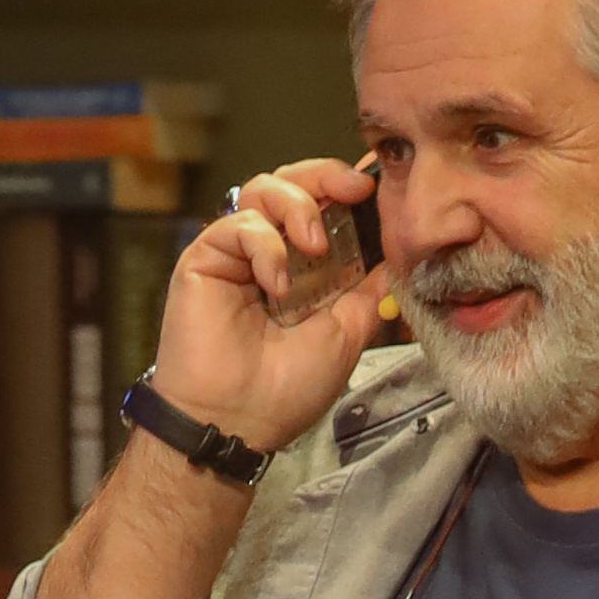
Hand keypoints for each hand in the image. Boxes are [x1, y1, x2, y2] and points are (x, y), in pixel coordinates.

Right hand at [150, 158, 395, 457]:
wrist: (238, 422)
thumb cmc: (286, 390)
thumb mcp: (346, 336)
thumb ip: (367, 294)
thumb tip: (394, 260)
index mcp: (303, 269)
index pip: (321, 206)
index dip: (343, 187)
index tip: (371, 186)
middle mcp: (269, 253)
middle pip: (290, 182)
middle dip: (324, 176)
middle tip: (352, 189)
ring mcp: (236, 253)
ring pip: (262, 188)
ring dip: (296, 206)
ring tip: (314, 244)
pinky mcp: (205, 256)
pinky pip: (238, 223)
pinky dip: (264, 245)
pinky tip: (276, 284)